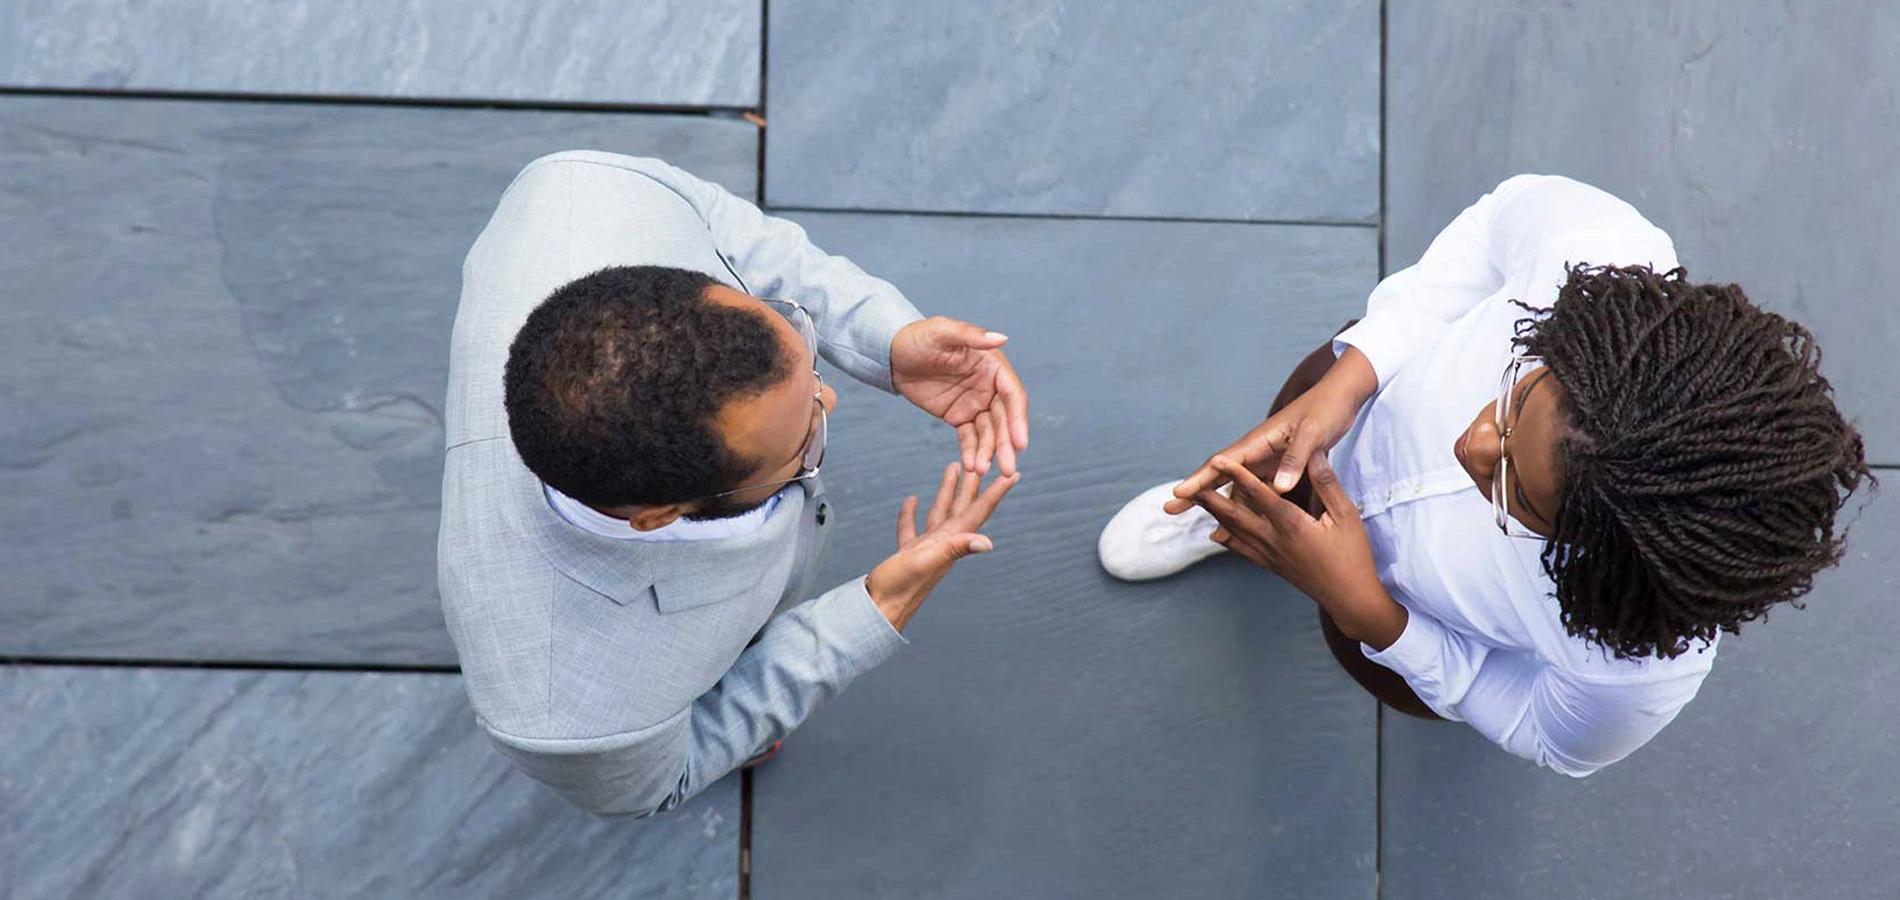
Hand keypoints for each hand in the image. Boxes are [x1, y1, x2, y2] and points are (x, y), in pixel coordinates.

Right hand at [866, 463, 1019, 631]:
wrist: (881, 609)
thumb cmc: (903, 586)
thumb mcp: (928, 561)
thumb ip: (955, 549)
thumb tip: (988, 543)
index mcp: (952, 541)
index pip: (979, 511)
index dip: (996, 492)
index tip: (1012, 473)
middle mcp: (944, 543)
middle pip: (963, 506)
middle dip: (974, 484)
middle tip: (985, 461)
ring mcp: (927, 548)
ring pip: (940, 511)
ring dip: (947, 491)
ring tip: (952, 468)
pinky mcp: (909, 553)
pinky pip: (912, 527)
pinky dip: (912, 512)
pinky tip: (911, 499)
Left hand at [890, 317, 1029, 476]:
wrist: (891, 354)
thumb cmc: (917, 337)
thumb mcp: (941, 332)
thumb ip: (971, 336)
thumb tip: (1002, 338)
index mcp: (992, 365)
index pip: (1013, 395)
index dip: (1018, 419)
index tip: (1020, 443)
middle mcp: (989, 386)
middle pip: (1004, 420)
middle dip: (1006, 445)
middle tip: (1007, 470)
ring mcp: (975, 403)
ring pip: (988, 433)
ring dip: (987, 453)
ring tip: (979, 471)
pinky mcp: (959, 416)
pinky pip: (969, 438)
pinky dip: (971, 452)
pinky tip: (970, 467)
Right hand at [1165, 347, 1377, 514]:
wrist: (1341, 398)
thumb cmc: (1325, 410)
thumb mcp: (1312, 433)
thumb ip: (1295, 460)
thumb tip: (1278, 489)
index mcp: (1259, 440)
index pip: (1222, 462)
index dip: (1200, 479)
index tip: (1179, 493)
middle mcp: (1257, 451)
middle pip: (1219, 475)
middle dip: (1195, 492)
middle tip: (1169, 509)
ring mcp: (1267, 460)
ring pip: (1238, 487)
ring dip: (1222, 506)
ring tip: (1211, 532)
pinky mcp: (1280, 467)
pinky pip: (1259, 490)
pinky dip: (1249, 507)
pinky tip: (1247, 523)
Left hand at [1193, 454, 1405, 648]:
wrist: (1349, 597)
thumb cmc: (1352, 556)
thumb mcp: (1346, 515)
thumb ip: (1326, 484)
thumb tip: (1314, 455)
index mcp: (1291, 524)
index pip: (1257, 494)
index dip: (1236, 475)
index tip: (1218, 461)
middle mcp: (1273, 540)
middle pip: (1233, 514)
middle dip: (1210, 497)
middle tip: (1187, 483)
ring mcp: (1269, 555)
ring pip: (1233, 532)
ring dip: (1214, 515)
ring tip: (1197, 500)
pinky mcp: (1270, 565)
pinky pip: (1242, 549)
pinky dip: (1227, 537)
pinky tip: (1218, 531)